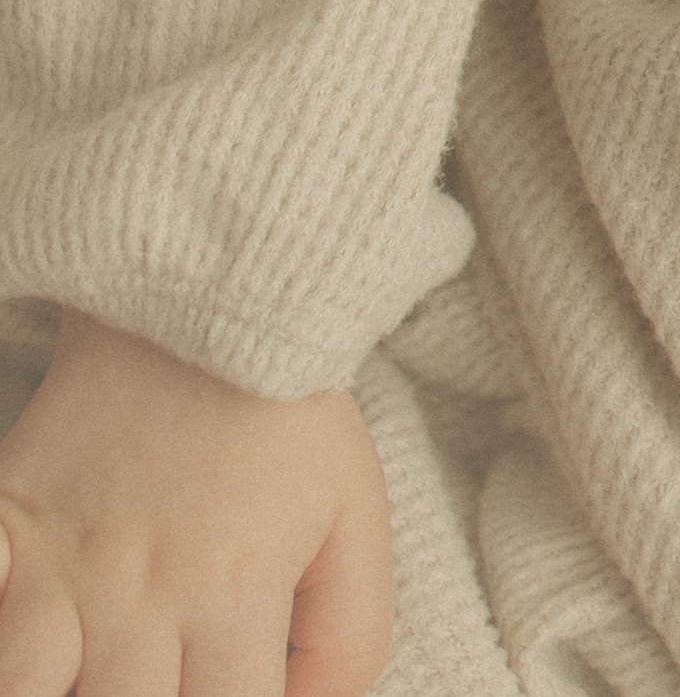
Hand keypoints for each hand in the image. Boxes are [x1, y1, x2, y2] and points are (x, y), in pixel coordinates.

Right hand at [0, 308, 392, 696]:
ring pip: (28, 691)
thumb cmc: (285, 420)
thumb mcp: (355, 517)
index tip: (230, 693)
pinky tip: (35, 656)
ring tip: (102, 674)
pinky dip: (6, 658)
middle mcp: (137, 595)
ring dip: (66, 692)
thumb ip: (349, 629)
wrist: (202, 310)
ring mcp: (60, 570)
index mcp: (232, 592)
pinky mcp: (3, 536)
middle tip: (167, 678)